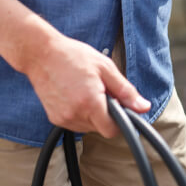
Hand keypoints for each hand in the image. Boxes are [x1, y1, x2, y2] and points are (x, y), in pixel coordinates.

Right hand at [24, 34, 150, 136]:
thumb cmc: (73, 56)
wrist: (41, 54)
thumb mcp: (106, 68)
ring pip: (88, 127)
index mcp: (90, 102)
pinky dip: (81, 113)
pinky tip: (77, 95)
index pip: (112, 131)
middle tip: (102, 91)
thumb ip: (126, 91)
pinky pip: (76, 123)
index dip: (120, 122)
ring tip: (88, 91)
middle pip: (101, 129)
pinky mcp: (54, 118)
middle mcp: (75, 115)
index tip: (121, 109)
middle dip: (107, 114)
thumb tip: (143, 107)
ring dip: (93, 114)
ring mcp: (63, 118)